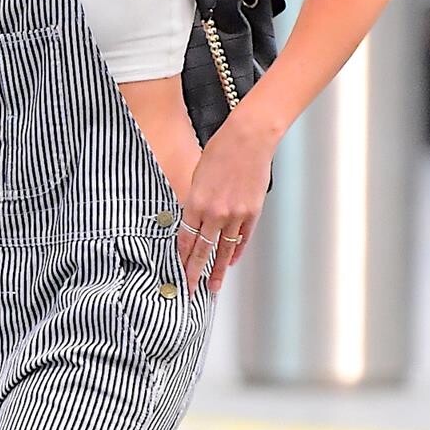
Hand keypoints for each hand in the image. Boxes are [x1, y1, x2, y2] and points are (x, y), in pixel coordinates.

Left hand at [175, 119, 274, 295]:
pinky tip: (230, 261)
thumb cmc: (221, 150)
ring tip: (213, 286)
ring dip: (217, 271)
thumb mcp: (197, 176)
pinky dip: (236, 250)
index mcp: (196, 202)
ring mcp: (235, 214)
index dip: (180, 259)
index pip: (185, 239)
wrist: (248, 138)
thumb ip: (194, 202)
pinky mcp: (252, 211)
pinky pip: (242, 238)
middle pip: (201, 250)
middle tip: (190, 291)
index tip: (177, 272)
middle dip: (194, 273)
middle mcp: (215, 212)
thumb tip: (193, 221)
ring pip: (223, 250)